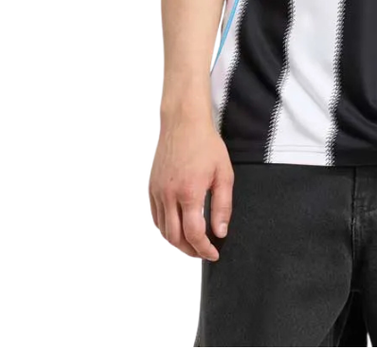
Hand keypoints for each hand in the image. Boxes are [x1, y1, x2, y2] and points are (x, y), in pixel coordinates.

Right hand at [149, 103, 232, 259]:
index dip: (204, 249)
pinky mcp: (152, 187)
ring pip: (163, 230)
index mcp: (189, 192)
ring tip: (192, 243)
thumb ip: (223, 206)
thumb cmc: (206, 145)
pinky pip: (156, 217)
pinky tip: (178, 227)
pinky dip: (166, 228)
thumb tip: (220, 232)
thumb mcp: (224, 174)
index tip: (213, 253)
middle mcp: (169, 195)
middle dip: (190, 250)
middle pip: (175, 238)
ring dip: (177, 242)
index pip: (194, 234)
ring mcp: (158, 192)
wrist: (184, 123)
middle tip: (204, 252)